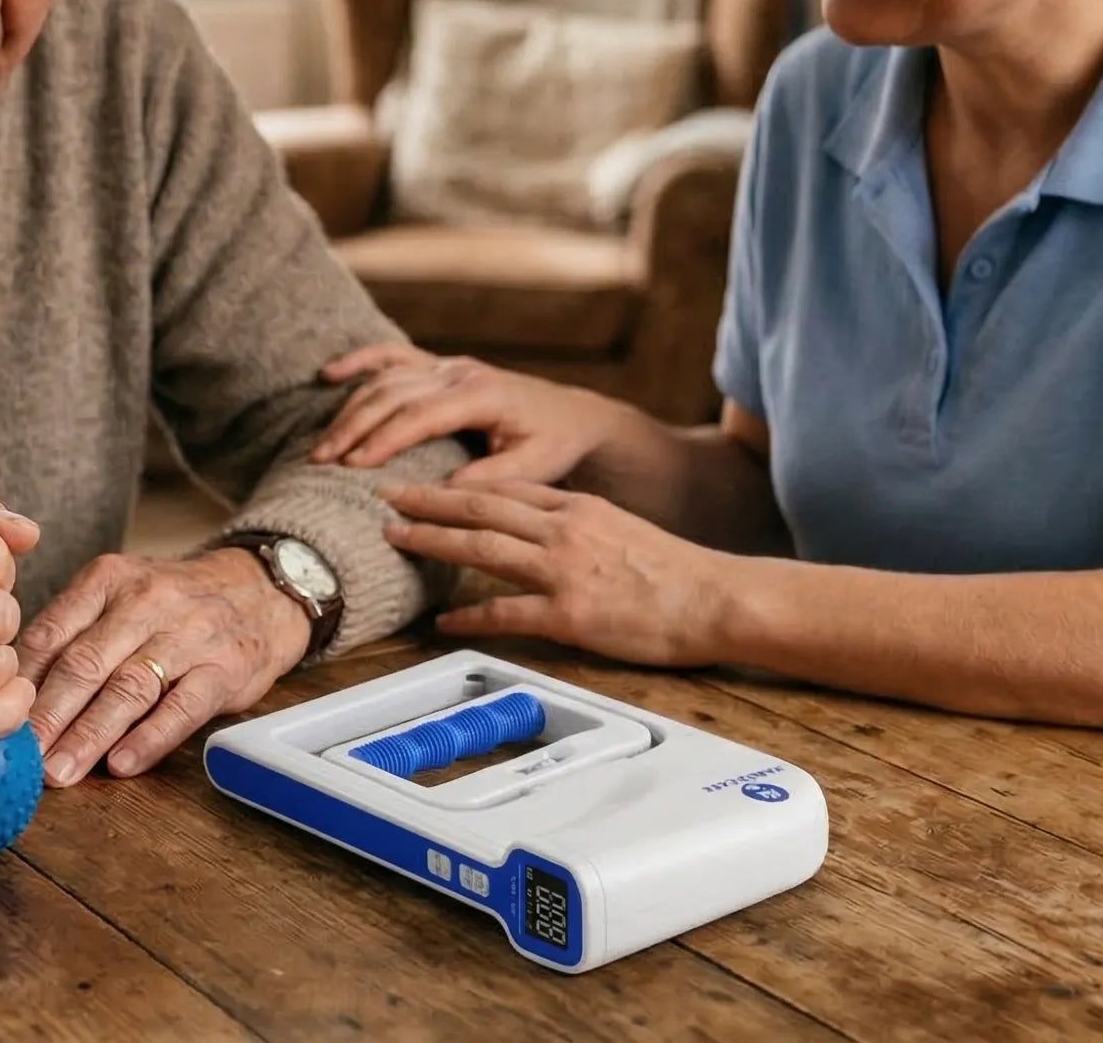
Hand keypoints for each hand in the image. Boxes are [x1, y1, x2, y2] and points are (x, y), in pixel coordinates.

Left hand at [18, 548, 310, 784]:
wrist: (259, 591)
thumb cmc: (171, 606)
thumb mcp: (118, 597)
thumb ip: (71, 636)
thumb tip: (10, 694)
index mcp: (107, 580)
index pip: (51, 632)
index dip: (19, 682)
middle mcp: (145, 601)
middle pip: (85, 663)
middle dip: (47, 715)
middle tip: (18, 756)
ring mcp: (188, 635)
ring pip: (129, 687)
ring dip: (89, 735)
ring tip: (59, 771)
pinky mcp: (224, 668)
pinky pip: (182, 707)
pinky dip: (150, 738)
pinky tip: (122, 765)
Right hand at [313, 343, 630, 483]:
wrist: (573, 415)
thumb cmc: (553, 445)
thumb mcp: (531, 469)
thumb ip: (487, 479)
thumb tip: (439, 495)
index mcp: (483, 394)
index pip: (421, 415)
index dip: (384, 439)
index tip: (353, 466)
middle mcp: (461, 372)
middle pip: (393, 394)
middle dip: (353, 427)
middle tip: (321, 460)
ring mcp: (448, 365)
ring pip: (386, 379)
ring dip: (350, 409)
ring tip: (322, 445)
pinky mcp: (440, 366)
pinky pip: (393, 355)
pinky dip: (359, 361)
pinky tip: (328, 373)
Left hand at [382, 481, 734, 667]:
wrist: (717, 598)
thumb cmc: (677, 572)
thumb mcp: (621, 528)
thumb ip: (577, 524)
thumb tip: (540, 527)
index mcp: (577, 506)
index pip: (503, 486)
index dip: (454, 483)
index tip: (421, 482)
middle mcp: (564, 530)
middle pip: (480, 505)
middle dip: (427, 499)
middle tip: (385, 495)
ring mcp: (565, 570)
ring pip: (482, 546)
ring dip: (433, 540)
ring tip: (396, 539)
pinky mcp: (571, 613)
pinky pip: (507, 612)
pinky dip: (470, 616)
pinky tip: (445, 621)